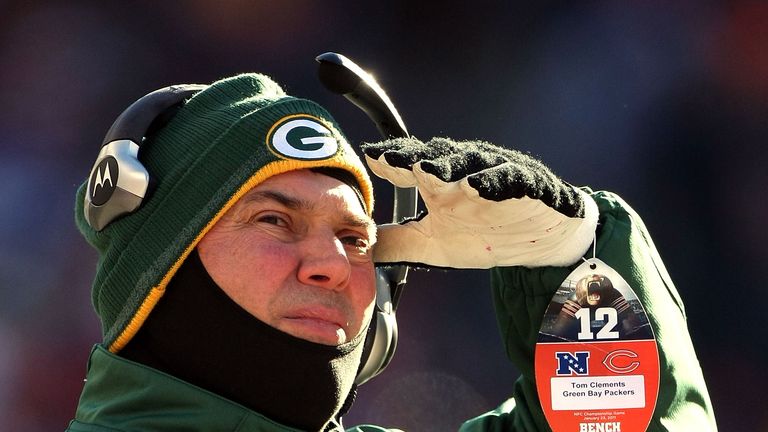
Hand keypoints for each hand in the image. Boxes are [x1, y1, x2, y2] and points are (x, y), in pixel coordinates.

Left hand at [362, 137, 598, 267]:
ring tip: (426, 169)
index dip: (388, 162)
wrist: (538, 240)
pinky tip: (478, 186)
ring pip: (468, 163)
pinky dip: (493, 181)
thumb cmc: (483, 233)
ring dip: (447, 165)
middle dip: (409, 157)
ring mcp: (492, 175)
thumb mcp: (433, 243)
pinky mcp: (523, 183)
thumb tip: (357, 249)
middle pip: (433, 159)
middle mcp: (461, 173)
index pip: (407, 167)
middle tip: (387, 158)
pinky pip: (507, 179)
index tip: (367, 159)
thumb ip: (397, 242)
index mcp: (437, 184)